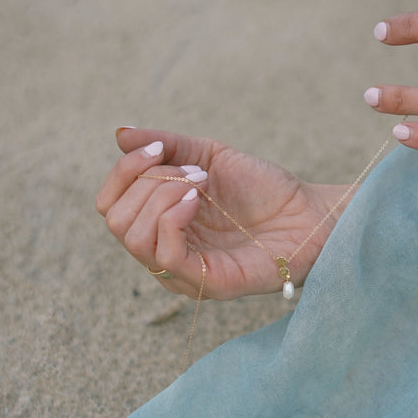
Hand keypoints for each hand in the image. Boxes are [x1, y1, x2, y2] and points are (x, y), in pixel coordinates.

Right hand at [96, 128, 351, 299]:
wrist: (308, 211)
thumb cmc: (262, 188)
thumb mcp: (209, 155)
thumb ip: (166, 145)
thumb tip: (119, 133)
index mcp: (159, 223)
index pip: (109, 204)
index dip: (123, 171)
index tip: (156, 148)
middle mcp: (164, 250)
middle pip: (116, 219)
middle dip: (148, 181)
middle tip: (193, 170)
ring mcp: (183, 272)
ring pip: (134, 237)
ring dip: (162, 195)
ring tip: (201, 182)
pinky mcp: (207, 284)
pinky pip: (165, 256)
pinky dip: (172, 218)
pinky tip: (198, 200)